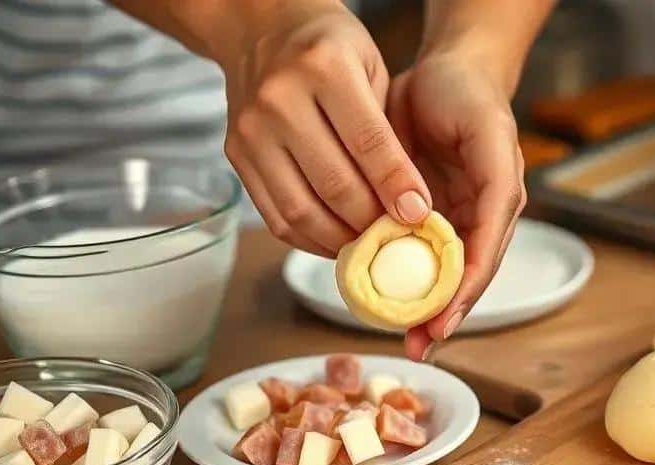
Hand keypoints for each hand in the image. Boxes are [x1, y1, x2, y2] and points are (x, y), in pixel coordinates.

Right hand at [220, 1, 431, 256]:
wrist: (262, 29)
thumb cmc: (330, 49)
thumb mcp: (372, 67)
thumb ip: (388, 130)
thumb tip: (409, 204)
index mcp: (324, 67)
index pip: (368, 143)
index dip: (397, 186)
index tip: (419, 215)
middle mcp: (280, 98)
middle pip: (334, 183)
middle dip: (372, 220)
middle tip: (398, 236)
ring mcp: (251, 130)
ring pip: (300, 210)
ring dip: (340, 239)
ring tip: (368, 245)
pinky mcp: (235, 155)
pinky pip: (274, 215)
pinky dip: (308, 239)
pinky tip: (335, 240)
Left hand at [387, 54, 527, 360]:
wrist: (445, 70)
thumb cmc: (471, 97)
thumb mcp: (489, 137)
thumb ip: (493, 186)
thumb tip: (471, 241)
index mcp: (496, 206)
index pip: (480, 262)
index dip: (461, 297)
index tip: (439, 325)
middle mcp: (473, 219)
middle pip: (459, 279)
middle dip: (439, 316)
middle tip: (417, 346)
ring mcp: (445, 217)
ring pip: (433, 273)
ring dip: (419, 308)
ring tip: (404, 339)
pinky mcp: (415, 211)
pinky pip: (404, 250)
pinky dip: (394, 276)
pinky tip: (377, 296)